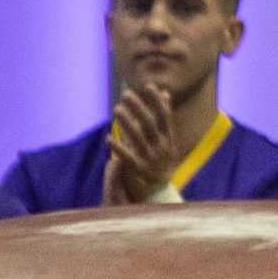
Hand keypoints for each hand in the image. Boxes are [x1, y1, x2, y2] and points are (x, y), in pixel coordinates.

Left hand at [103, 85, 180, 205]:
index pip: (165, 117)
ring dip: (127, 123)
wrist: (160, 192)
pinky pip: (128, 158)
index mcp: (169, 139)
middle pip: (150, 125)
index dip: (157, 101)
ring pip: (138, 139)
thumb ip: (164, 117)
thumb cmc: (161, 160)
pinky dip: (118, 147)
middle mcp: (162, 148)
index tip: (148, 86)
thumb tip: (165, 93)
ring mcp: (151, 160)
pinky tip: (108, 137)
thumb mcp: (166, 139)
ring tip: (117, 109)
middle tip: (126, 94)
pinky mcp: (139, 171)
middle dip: (139, 108)